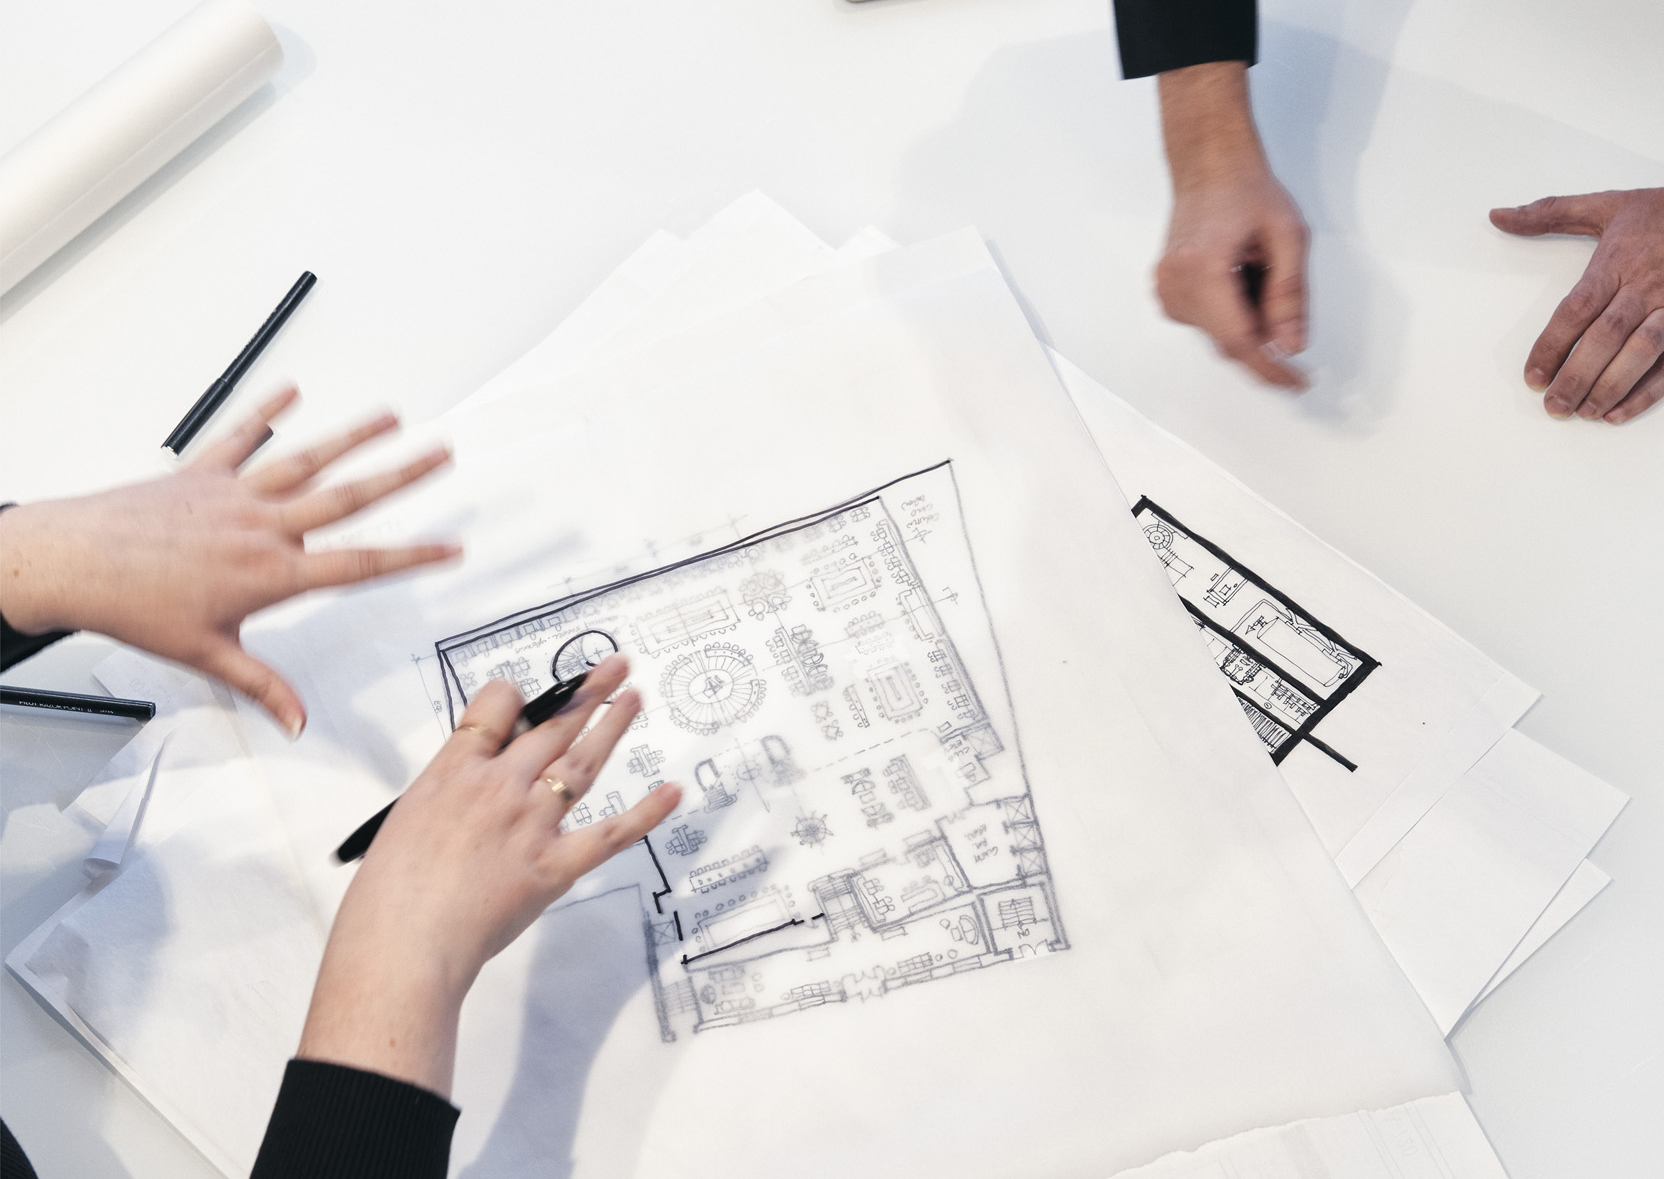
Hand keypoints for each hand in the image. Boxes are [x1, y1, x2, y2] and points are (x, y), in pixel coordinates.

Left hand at [0, 387, 456, 732]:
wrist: (73, 564)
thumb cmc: (133, 608)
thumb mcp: (207, 655)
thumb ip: (262, 685)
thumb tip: (297, 720)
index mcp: (272, 574)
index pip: (360, 565)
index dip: (413, 557)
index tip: (451, 548)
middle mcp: (262, 526)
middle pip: (349, 497)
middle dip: (403, 475)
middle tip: (442, 454)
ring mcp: (235, 494)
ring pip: (307, 460)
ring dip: (353, 436)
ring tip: (390, 416)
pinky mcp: (202, 472)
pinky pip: (242, 436)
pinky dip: (268, 411)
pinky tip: (292, 391)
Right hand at [296, 655, 681, 1095]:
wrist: (405, 942)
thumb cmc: (390, 894)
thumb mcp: (404, 819)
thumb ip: (447, 795)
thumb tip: (469, 787)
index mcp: (454, 771)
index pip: (495, 707)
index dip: (512, 696)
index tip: (522, 699)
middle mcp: (499, 786)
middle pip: (550, 725)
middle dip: (586, 691)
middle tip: (615, 666)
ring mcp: (532, 822)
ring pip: (581, 762)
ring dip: (612, 726)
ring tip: (634, 697)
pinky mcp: (556, 864)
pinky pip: (611, 833)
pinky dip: (646, 813)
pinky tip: (671, 791)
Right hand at [1154, 62, 1308, 389]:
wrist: (1208, 166)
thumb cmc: (1245, 191)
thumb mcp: (1287, 237)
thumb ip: (1289, 296)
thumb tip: (1290, 346)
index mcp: (1203, 270)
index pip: (1239, 342)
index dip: (1271, 370)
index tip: (1296, 382)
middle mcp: (1176, 285)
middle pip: (1229, 341)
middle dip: (1264, 330)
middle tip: (1280, 282)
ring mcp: (1166, 291)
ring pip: (1219, 333)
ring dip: (1248, 316)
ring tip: (1255, 267)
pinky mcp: (1166, 293)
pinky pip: (1206, 321)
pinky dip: (1232, 310)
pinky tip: (1238, 274)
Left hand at [1490, 188, 1663, 422]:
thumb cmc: (1661, 212)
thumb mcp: (1607, 204)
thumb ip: (1551, 212)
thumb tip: (1497, 215)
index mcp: (1618, 261)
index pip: (1578, 308)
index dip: (1552, 345)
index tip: (1532, 377)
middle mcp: (1646, 285)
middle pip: (1607, 335)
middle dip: (1578, 374)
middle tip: (1554, 406)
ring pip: (1642, 351)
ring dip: (1611, 387)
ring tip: (1583, 413)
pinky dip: (1648, 392)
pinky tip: (1618, 413)